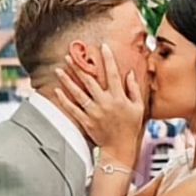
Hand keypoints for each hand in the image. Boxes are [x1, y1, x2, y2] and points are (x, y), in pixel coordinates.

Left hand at [54, 43, 144, 162]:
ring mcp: (94, 112)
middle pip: (90, 81)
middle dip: (79, 66)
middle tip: (69, 55)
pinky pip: (73, 109)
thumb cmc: (130, 127)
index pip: (112, 74)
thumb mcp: (138, 107)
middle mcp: (105, 103)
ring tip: (58, 69)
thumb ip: (134, 89)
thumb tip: (130, 73)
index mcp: (118, 98)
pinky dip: (64, 100)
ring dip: (67, 80)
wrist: (120, 148)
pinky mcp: (86, 121)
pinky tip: (57, 90)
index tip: (102, 47)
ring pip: (78, 93)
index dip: (108, 59)